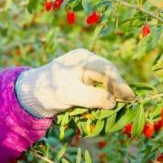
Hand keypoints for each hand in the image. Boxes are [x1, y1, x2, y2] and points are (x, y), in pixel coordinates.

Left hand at [14, 48, 136, 118]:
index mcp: (83, 58)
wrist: (31, 95)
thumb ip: (92, 97)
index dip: (120, 83)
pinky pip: (99, 87)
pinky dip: (105, 96)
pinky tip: (111, 105)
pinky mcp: (83, 81)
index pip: (107, 69)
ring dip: (113, 93)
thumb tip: (113, 101)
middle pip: (109, 74)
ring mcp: (85, 70)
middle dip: (119, 88)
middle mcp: (86, 61)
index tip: (131, 97)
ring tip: (124, 104)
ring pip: (105, 81)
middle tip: (131, 102)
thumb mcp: (71, 94)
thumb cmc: (49, 90)